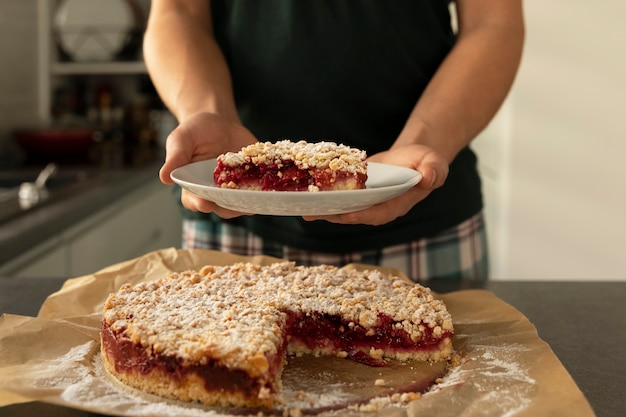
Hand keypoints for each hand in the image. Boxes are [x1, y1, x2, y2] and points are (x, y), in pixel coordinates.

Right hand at [159, 112, 256, 216]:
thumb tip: (163, 177)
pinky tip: (270, 190)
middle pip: (220, 207)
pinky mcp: (251, 181)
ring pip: (241, 203)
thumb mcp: (182, 138)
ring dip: (249, 203)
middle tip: (237, 205)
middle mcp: (213, 192)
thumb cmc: (196, 131)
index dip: (199, 203)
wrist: (220, 122)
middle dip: (228, 207)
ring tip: (257, 200)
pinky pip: (257, 191)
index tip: (205, 203)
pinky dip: (263, 192)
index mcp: (192, 186)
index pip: (193, 200)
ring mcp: (233, 188)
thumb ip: (176, 156)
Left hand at [303, 144, 447, 225]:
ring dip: (324, 210)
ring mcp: (366, 204)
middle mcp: (378, 208)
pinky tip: (306, 198)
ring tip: (304, 208)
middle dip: (334, 215)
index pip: (376, 214)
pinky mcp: (357, 196)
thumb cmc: (425, 162)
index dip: (359, 215)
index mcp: (396, 206)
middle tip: (314, 212)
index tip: (343, 214)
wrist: (412, 158)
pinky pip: (340, 199)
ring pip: (343, 210)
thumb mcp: (433, 163)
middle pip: (354, 215)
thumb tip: (429, 177)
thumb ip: (433, 171)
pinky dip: (324, 199)